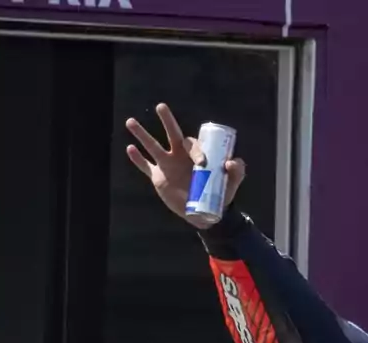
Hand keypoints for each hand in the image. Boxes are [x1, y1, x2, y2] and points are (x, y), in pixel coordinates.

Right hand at [125, 103, 245, 229]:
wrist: (207, 211)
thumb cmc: (221, 192)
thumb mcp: (232, 182)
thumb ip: (237, 171)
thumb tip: (232, 161)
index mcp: (196, 154)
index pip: (193, 144)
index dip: (196, 150)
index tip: (202, 163)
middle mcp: (180, 156)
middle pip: (172, 134)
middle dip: (167, 120)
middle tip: (162, 106)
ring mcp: (167, 165)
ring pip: (152, 146)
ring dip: (142, 134)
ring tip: (130, 121)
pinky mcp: (158, 178)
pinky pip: (145, 166)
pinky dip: (137, 159)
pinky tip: (129, 149)